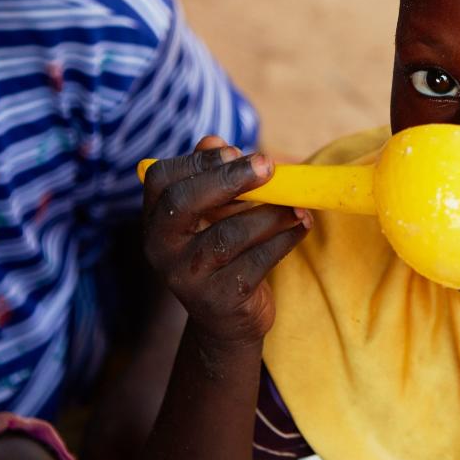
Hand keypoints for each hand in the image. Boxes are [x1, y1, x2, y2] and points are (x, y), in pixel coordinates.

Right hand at [142, 136, 310, 349]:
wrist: (228, 319)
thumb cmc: (223, 252)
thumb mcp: (214, 214)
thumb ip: (213, 177)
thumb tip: (215, 141)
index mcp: (157, 222)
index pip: (161, 179)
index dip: (198, 161)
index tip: (236, 151)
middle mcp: (161, 250)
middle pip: (184, 203)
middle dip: (230, 179)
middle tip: (269, 165)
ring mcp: (188, 277)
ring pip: (229, 234)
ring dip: (271, 213)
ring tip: (298, 204)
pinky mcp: (220, 299)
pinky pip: (258, 261)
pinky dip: (285, 239)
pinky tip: (302, 225)